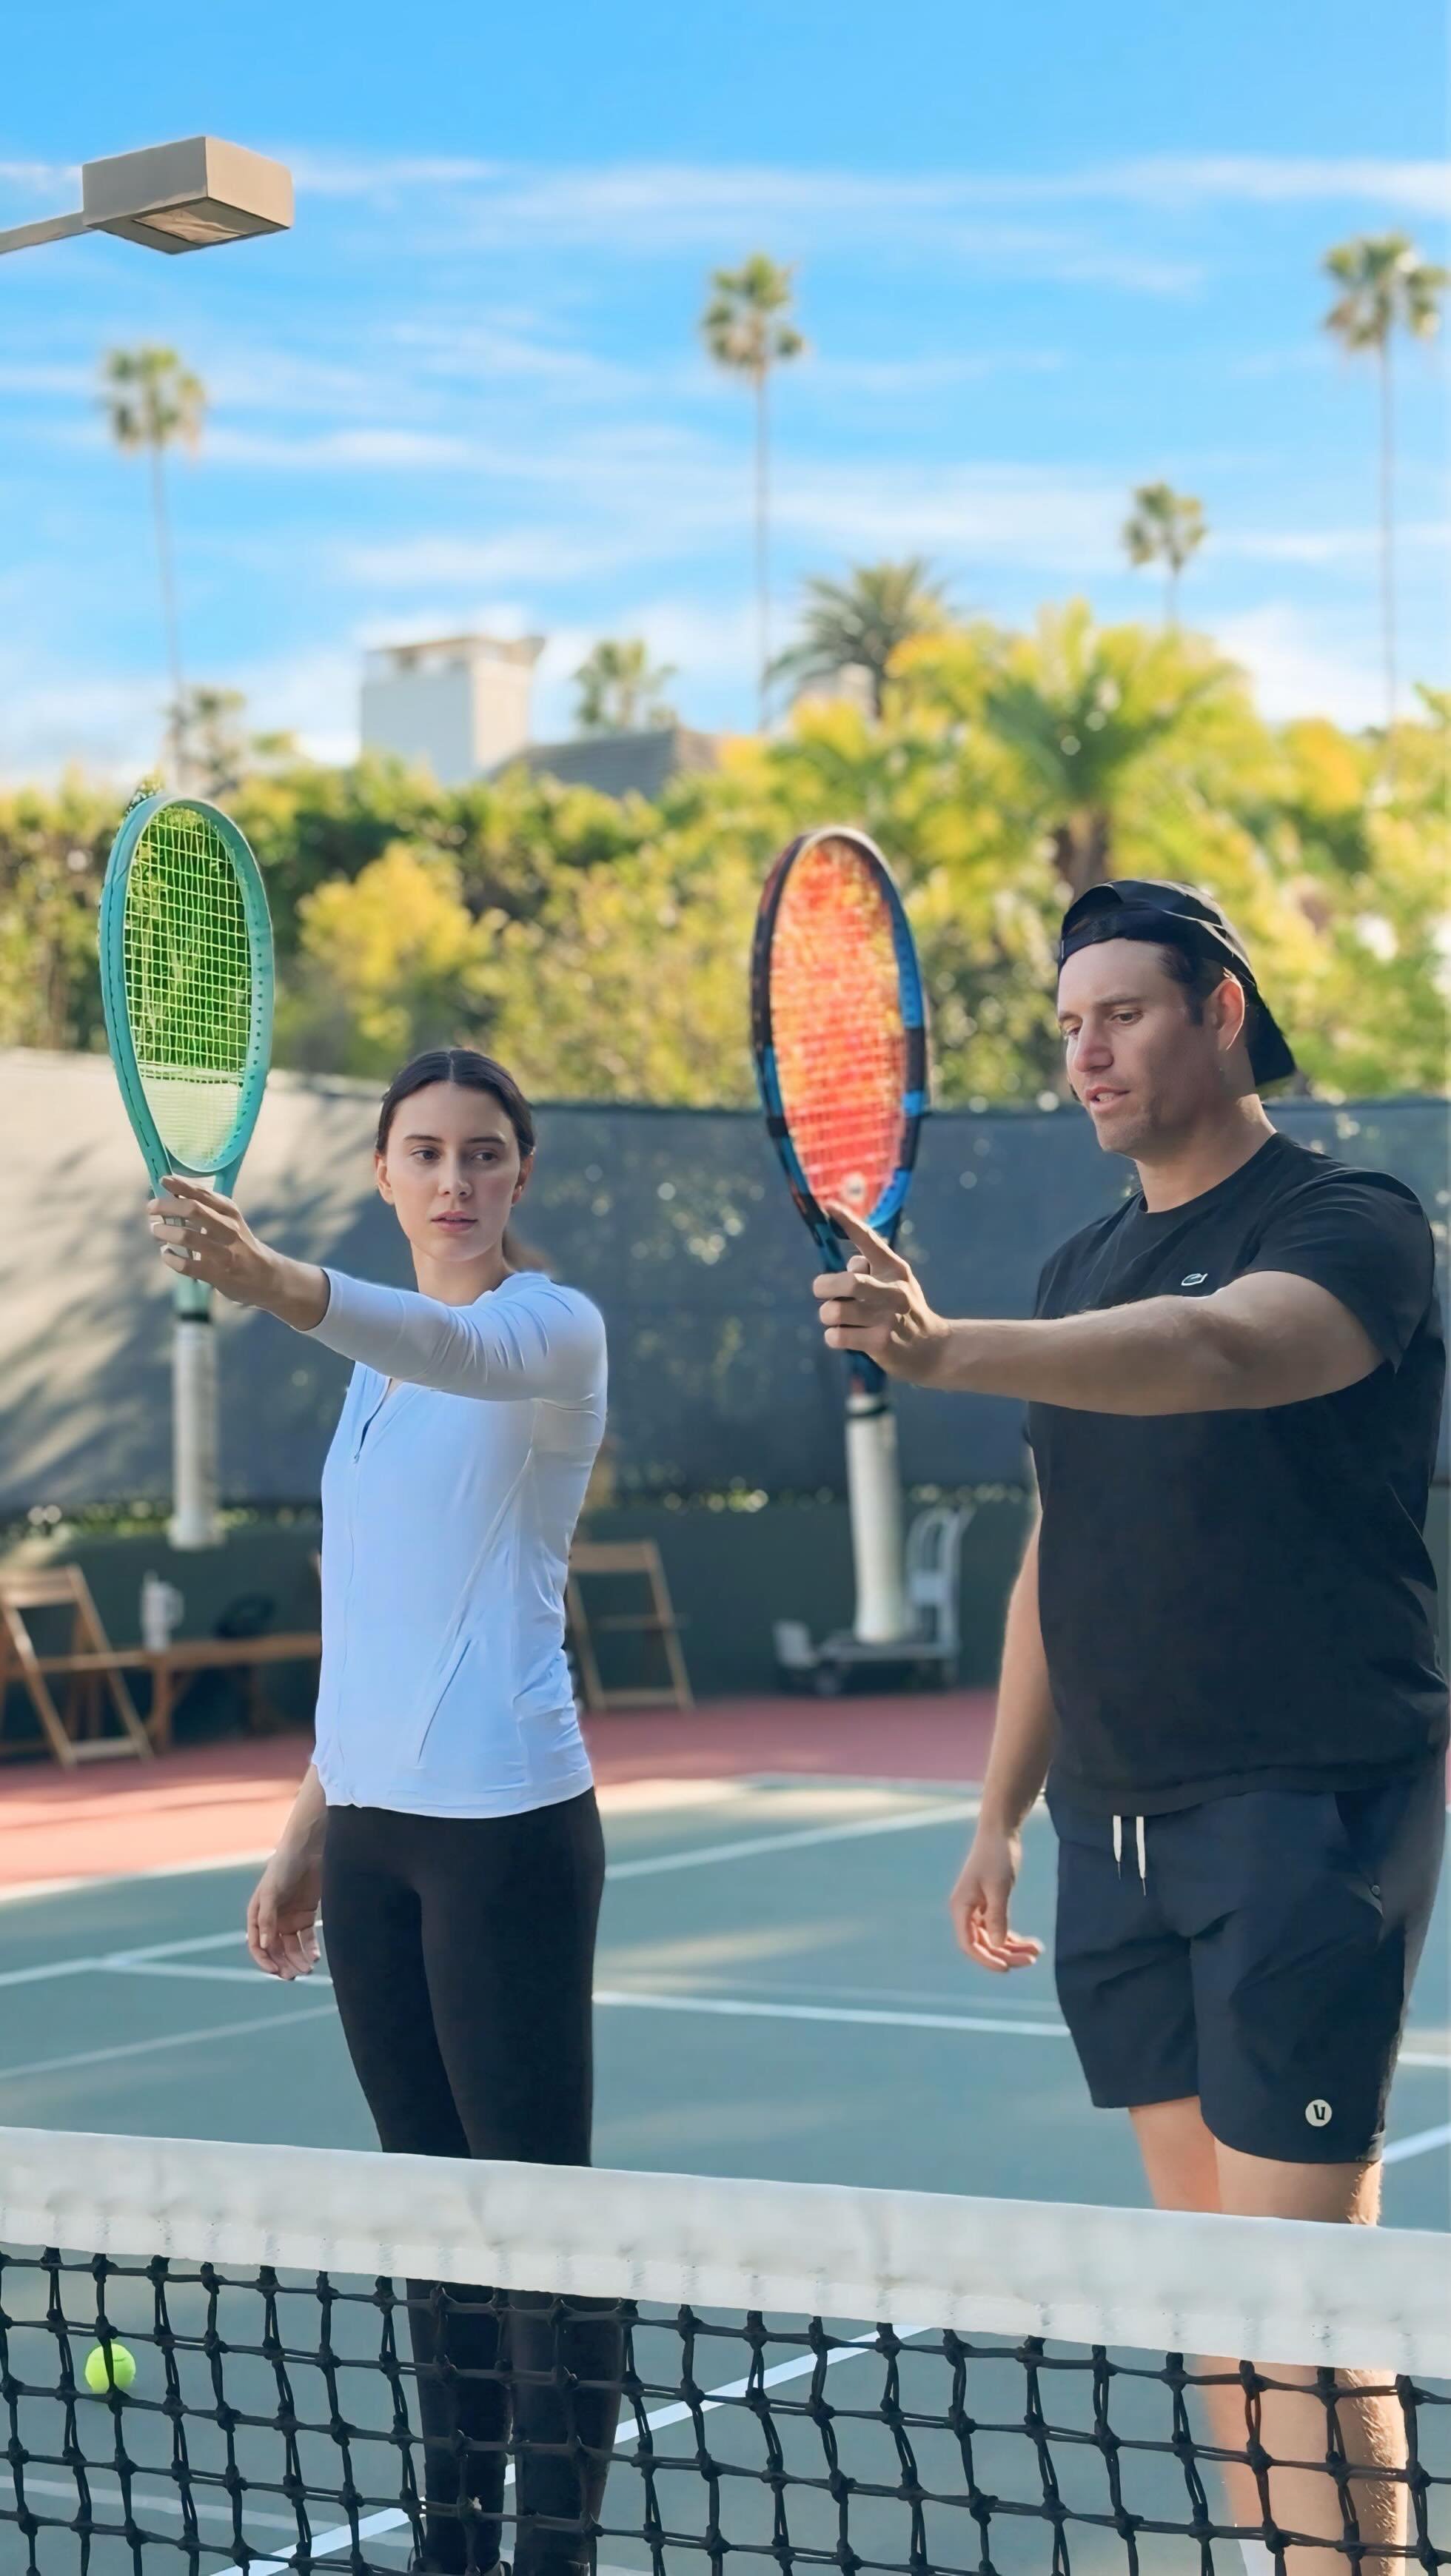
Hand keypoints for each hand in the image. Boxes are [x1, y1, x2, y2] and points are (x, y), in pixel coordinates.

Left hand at [148, 1177, 327, 1325]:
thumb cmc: (240, 1245)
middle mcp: (229, 1229)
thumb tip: (171, 1196)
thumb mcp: (231, 1222)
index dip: (180, 1185)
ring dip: (164, 1232)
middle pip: (193, 1209)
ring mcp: (224, 1253)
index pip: (203, 1193)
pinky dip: (170, 1258)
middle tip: (152, 1208)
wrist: (266, 1277)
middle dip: (167, 1206)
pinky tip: (167, 1254)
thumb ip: (206, 1210)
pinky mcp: (218, 1274)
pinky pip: (186, 1265)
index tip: (163, 1180)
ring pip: (187, 1236)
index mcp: (231, 1212)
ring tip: (156, 1231)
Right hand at [246, 1844, 322, 1979]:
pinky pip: (307, 1937)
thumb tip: (265, 1946)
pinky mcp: (307, 1913)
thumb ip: (267, 1919)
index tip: (276, 1972)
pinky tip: (315, 1956)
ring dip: (298, 1959)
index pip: (258, 1945)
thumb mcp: (271, 1892)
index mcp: (258, 1915)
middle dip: (284, 1964)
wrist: (309, 1848)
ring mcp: (290, 1917)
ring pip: (293, 1946)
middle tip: (295, 1975)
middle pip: (277, 1949)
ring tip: (307, 1969)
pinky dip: (310, 1948)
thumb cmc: (284, 1866)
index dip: (265, 1960)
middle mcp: (273, 1919)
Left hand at [813, 1205, 949, 1382]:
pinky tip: (844, 1336)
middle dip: (824, 1286)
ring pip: (835, 1311)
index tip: (829, 1205)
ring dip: (827, 1314)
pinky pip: (837, 1336)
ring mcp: (888, 1319)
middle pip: (848, 1282)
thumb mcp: (897, 1282)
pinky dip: (833, 1336)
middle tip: (821, 1291)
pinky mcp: (880, 1343)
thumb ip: (872, 1268)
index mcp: (895, 1269)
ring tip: (837, 1319)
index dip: (848, 1222)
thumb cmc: (905, 1311)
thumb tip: (848, 1263)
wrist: (933, 1349)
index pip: (869, 1239)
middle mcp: (894, 1291)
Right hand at [949, 1823, 1043, 1973]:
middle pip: (983, 1944)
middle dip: (1006, 1954)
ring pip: (993, 1938)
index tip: (1006, 1968)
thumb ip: (997, 1916)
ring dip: (1013, 1948)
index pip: (969, 1943)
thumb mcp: (999, 1887)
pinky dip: (1013, 1937)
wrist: (1000, 1833)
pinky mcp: (989, 1905)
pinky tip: (1030, 1943)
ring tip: (1036, 1952)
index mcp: (961, 1907)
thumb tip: (997, 1944)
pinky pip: (998, 1929)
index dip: (986, 1959)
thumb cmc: (997, 1857)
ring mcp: (977, 1909)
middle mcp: (966, 1911)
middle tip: (1032, 1959)